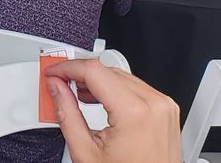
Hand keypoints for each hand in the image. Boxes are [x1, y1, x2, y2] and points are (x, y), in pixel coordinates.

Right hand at [44, 58, 181, 162]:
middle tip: (60, 83)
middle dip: (81, 75)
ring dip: (98, 82)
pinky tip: (101, 100)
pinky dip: (117, 90)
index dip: (67, 68)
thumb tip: (56, 89)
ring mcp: (164, 107)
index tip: (53, 72)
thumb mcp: (86, 152)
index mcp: (134, 113)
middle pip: (108, 71)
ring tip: (78, 95)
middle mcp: (154, 104)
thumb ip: (67, 114)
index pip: (94, 71)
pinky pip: (138, 89)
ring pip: (124, 77)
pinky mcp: (167, 111)